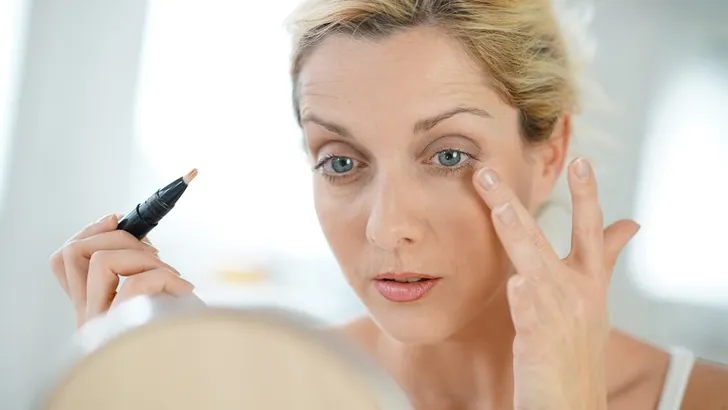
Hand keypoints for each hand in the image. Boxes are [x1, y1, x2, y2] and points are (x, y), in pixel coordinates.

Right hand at [49, 214, 194, 327]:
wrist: (204, 367)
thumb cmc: (186, 328)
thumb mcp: (156, 291)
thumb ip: (136, 267)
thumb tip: (133, 231)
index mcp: (93, 306)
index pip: (65, 261)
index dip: (90, 232)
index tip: (118, 220)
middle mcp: (89, 316)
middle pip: (72, 253)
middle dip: (116, 235)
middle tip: (152, 250)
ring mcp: (103, 325)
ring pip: (101, 262)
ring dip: (143, 255)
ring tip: (170, 273)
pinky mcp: (125, 330)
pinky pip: (136, 285)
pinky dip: (166, 277)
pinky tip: (184, 290)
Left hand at [474, 158, 639, 409]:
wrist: (572, 404)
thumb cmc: (576, 352)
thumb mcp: (593, 302)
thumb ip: (605, 260)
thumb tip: (631, 224)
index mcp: (590, 284)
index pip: (593, 231)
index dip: (588, 195)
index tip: (581, 162)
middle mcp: (578, 293)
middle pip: (549, 236)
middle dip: (515, 200)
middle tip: (490, 173)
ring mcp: (559, 313)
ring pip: (533, 262)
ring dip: (515, 232)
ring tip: (498, 207)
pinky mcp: (539, 337)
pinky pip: (527, 308)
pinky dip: (522, 296)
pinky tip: (516, 285)